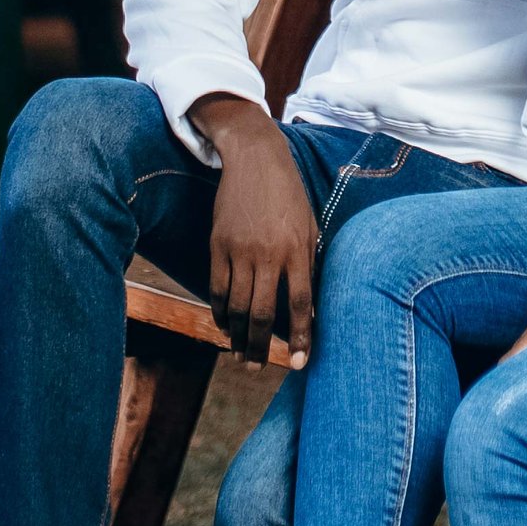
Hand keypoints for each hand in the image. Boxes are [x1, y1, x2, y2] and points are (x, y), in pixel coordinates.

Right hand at [192, 94, 318, 367]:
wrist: (255, 158)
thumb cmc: (290, 194)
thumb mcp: (310, 226)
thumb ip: (309, 264)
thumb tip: (310, 307)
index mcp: (297, 249)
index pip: (299, 304)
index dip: (299, 336)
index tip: (298, 362)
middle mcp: (268, 254)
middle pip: (261, 312)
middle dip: (259, 346)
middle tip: (256, 367)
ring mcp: (240, 250)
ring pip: (235, 305)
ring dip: (236, 336)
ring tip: (238, 355)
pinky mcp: (218, 244)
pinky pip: (216, 287)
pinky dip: (218, 311)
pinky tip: (222, 325)